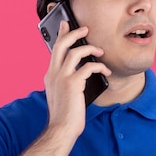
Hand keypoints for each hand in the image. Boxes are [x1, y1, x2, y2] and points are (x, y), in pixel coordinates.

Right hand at [43, 21, 110, 135]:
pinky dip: (99, 67)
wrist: (61, 129)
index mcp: (50, 76)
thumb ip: (67, 82)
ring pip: (75, 52)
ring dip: (90, 49)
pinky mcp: (72, 84)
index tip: (66, 26)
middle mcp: (53, 74)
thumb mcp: (62, 95)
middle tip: (85, 29)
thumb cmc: (64, 116)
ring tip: (100, 51)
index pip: (55, 50)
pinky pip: (88, 67)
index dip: (61, 36)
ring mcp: (61, 78)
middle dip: (74, 33)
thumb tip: (81, 74)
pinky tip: (105, 72)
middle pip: (62, 44)